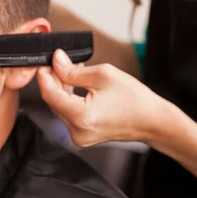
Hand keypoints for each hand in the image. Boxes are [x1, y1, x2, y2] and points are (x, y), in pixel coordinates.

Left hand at [36, 49, 182, 147]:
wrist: (152, 121)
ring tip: (70, 71)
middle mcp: (77, 131)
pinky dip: (69, 99)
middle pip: (53, 101)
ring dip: (61, 89)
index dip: (44, 75)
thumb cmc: (134, 99)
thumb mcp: (103, 75)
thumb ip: (74, 70)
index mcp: (81, 117)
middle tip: (58, 62)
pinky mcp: (83, 136)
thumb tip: (56, 60)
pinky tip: (75, 85)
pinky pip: (68, 114)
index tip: (45, 61)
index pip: (50, 94)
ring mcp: (79, 137)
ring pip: (59, 107)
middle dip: (53, 80)